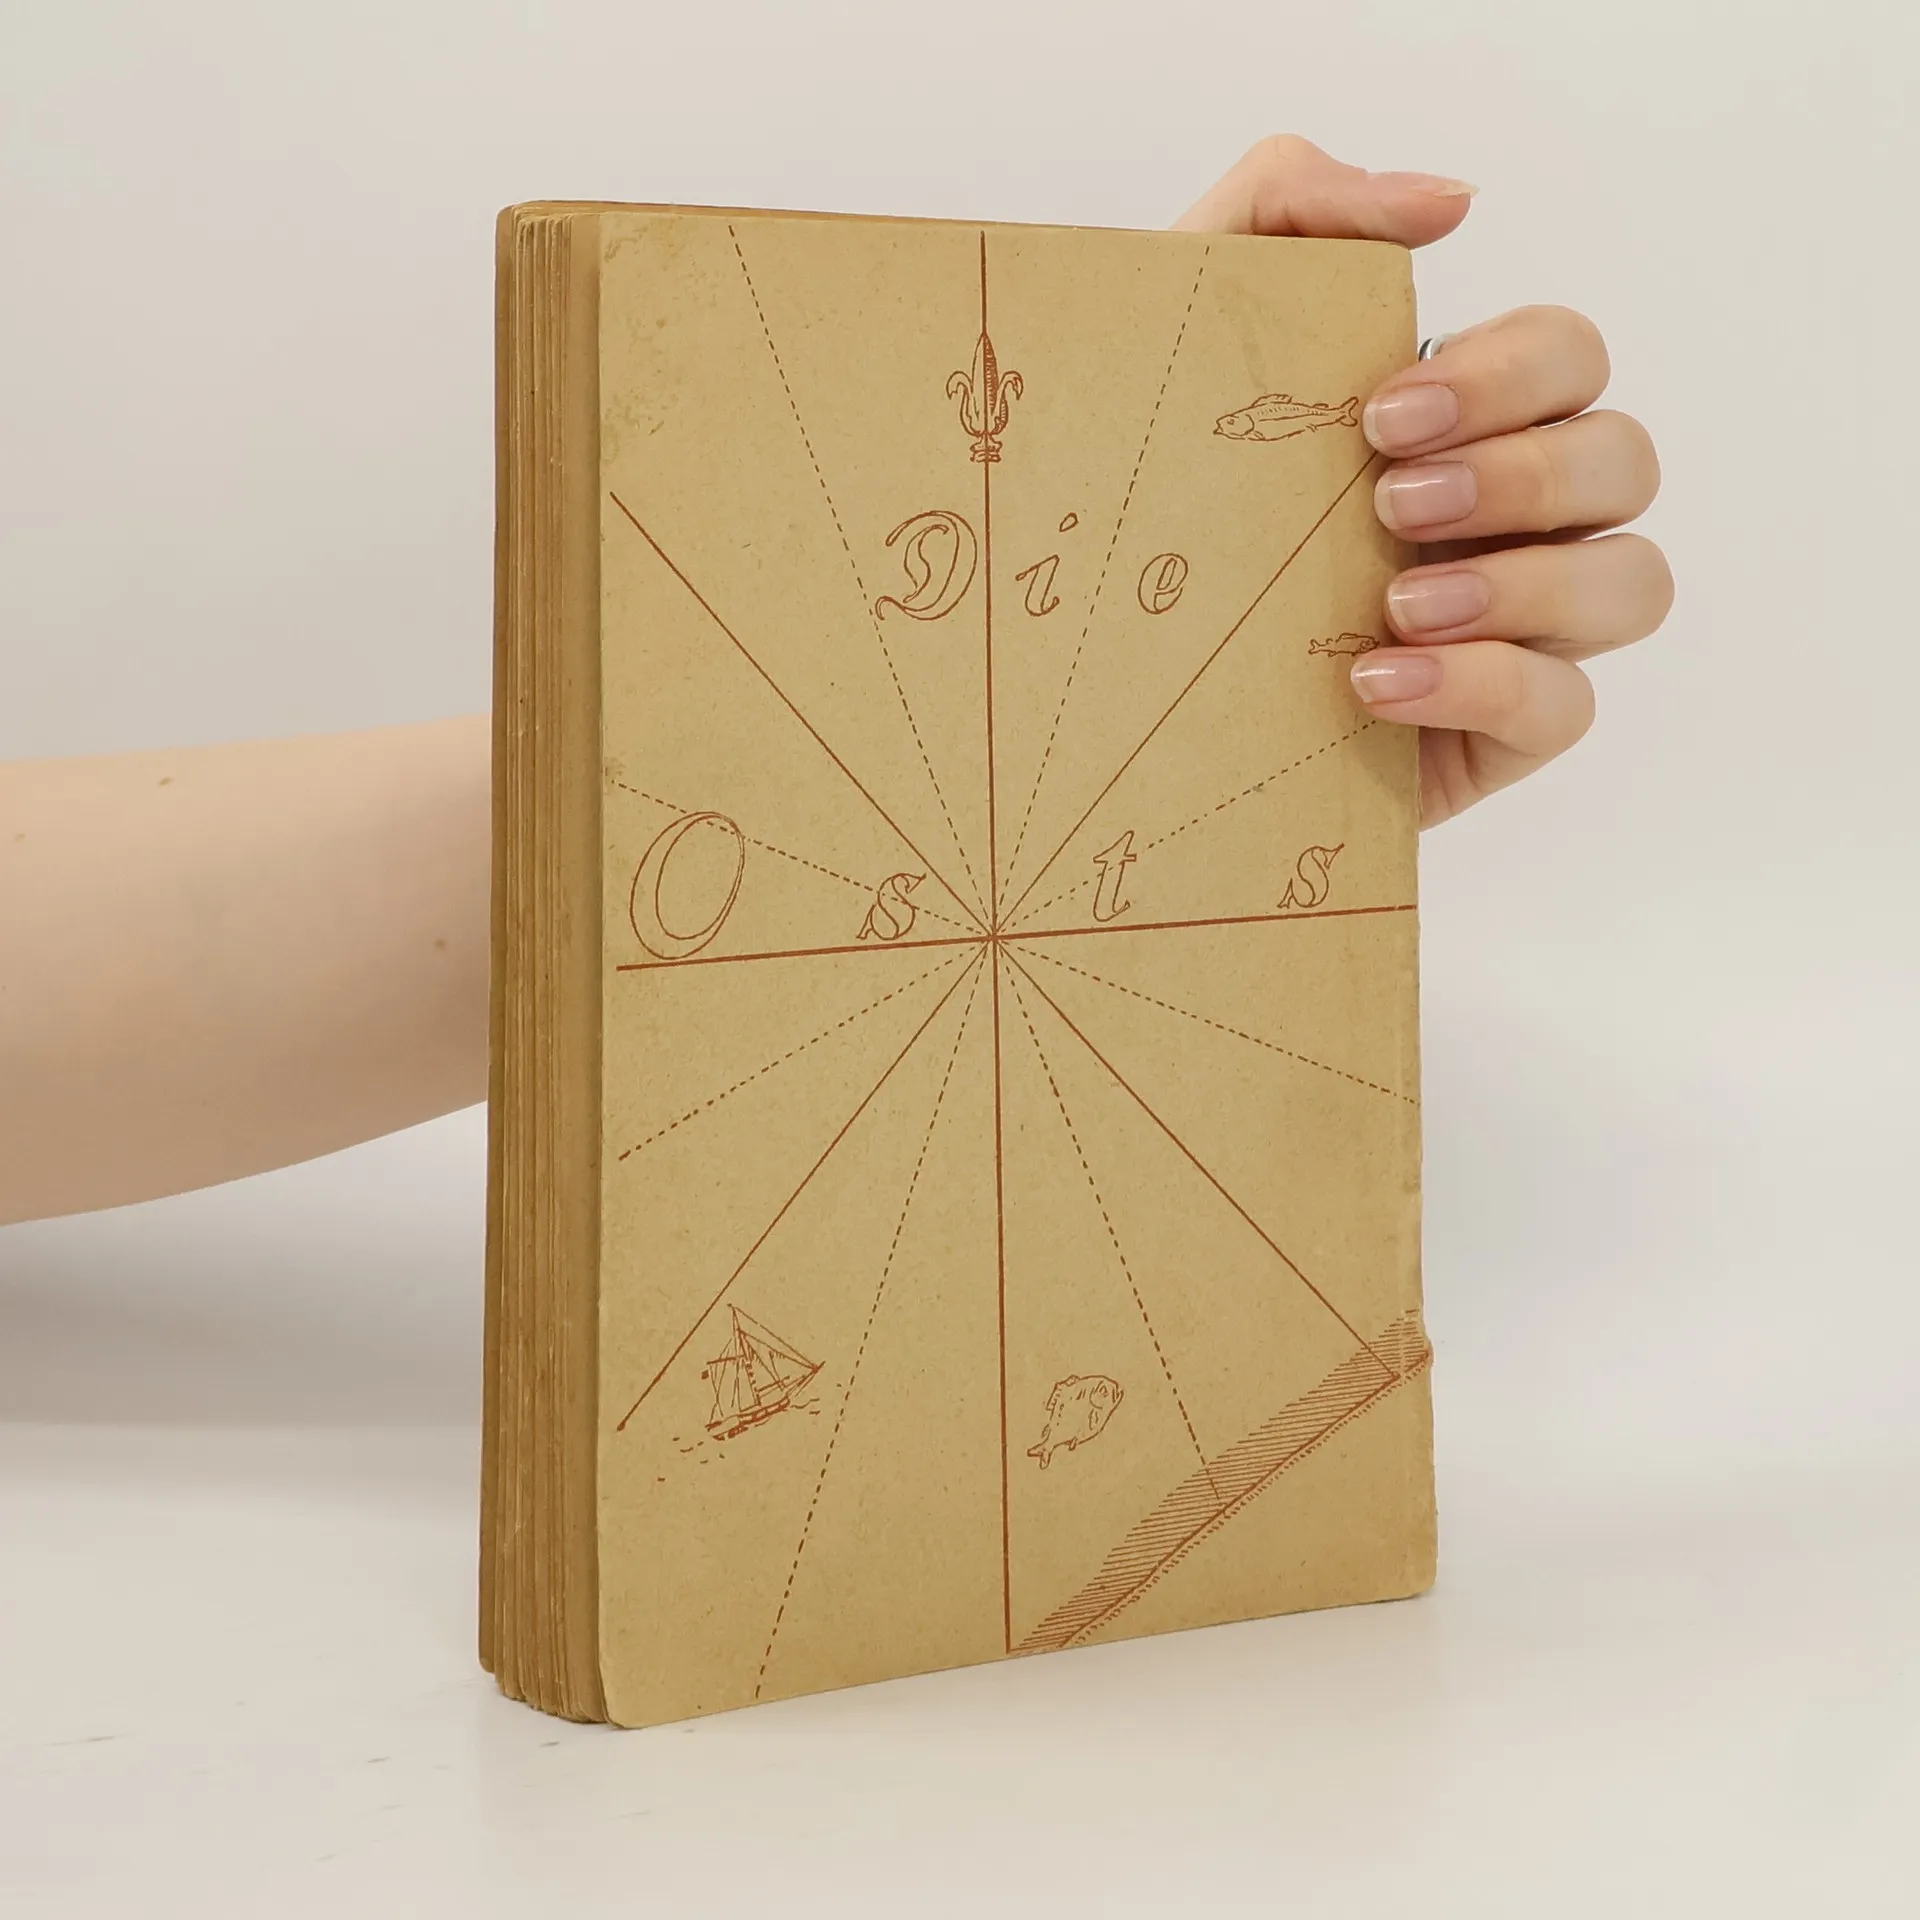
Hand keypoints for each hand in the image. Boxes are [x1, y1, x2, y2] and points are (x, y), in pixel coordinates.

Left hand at [1177, 138, 1671, 825]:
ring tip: (1396, 603)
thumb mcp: (1182, 326)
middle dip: (1520, 475)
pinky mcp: (1494, 734)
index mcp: (1464, 420)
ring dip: (1527, 584)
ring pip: (1631, 583)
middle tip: (1390, 502)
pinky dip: (1484, 686)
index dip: (1510, 376)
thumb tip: (1449, 202)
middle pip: (1623, 460)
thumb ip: (1288, 209)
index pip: (1570, 357)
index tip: (1382, 417)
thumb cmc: (1150, 491)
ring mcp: (1518, 626)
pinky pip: (1565, 707)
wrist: (1101, 667)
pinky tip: (1374, 684)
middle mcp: (1512, 515)